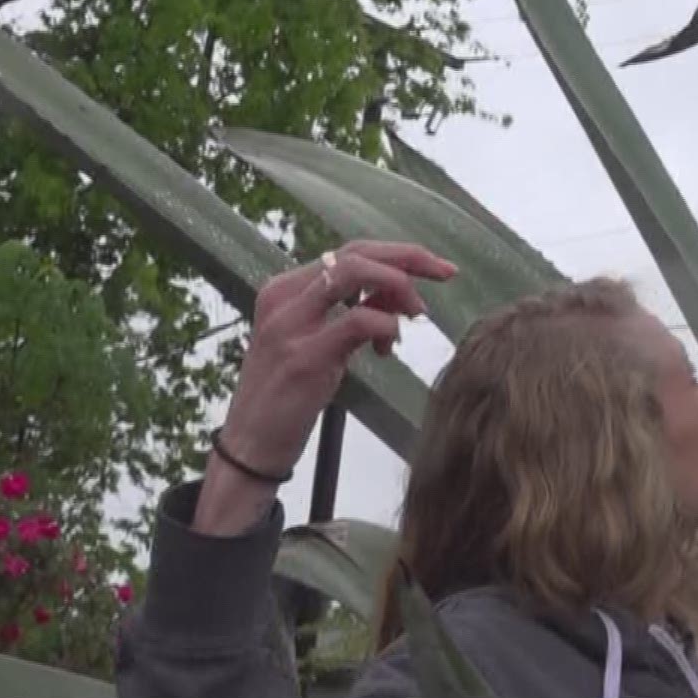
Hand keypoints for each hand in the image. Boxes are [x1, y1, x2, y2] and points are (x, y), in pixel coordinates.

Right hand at [193, 240, 455, 536]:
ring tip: (416, 315)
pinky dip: (387, 326)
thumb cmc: (288, 395)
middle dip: (409, 258)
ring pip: (355, 271)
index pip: (350, 251)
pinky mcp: (302, 356)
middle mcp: (283, 297)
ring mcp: (289, 325)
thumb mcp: (320, 342)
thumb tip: (400, 291)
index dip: (399, 253)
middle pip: (356, 252)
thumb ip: (354, 312)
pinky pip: (357, 320)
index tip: (437, 267)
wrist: (250, 445)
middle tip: (447, 273)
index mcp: (285, 289)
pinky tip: (389, 347)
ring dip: (399, 287)